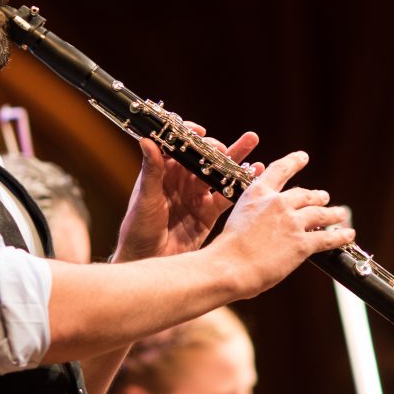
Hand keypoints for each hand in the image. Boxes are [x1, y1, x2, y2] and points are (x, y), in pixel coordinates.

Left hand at [113, 125, 259, 261]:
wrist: (148, 262)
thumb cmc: (137, 230)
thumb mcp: (145, 198)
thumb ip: (151, 170)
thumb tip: (147, 139)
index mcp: (164, 172)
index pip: (178, 146)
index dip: (189, 135)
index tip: (199, 131)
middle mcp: (181, 181)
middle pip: (203, 157)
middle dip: (217, 148)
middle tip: (226, 147)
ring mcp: (197, 196)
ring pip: (219, 172)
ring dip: (235, 158)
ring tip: (251, 140)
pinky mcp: (209, 213)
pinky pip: (228, 195)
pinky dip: (242, 183)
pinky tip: (256, 172)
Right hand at [212, 150, 354, 296]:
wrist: (230, 266)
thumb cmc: (227, 249)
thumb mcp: (238, 218)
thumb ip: (254, 215)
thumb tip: (265, 224)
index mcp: (258, 194)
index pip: (280, 170)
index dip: (294, 162)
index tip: (303, 157)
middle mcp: (278, 203)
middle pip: (305, 195)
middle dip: (317, 196)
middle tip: (324, 196)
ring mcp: (292, 222)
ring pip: (320, 214)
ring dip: (333, 213)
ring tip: (340, 213)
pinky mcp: (302, 243)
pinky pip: (327, 238)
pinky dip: (341, 236)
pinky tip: (348, 234)